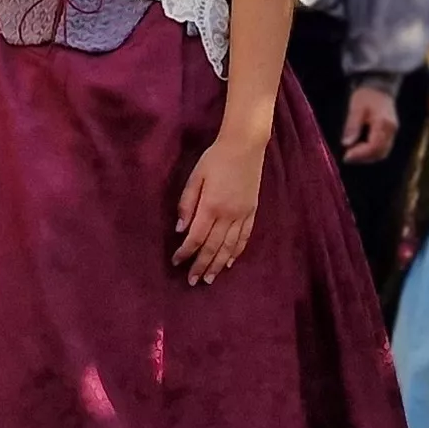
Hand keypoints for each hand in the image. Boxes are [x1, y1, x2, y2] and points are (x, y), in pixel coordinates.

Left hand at [174, 128, 267, 285]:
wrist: (244, 146)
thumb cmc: (215, 159)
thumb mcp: (195, 177)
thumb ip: (187, 204)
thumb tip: (181, 229)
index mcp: (211, 207)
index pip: (195, 238)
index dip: (185, 253)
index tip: (176, 262)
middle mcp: (228, 215)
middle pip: (212, 247)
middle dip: (201, 266)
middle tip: (192, 281)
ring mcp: (242, 215)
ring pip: (229, 247)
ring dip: (218, 265)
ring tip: (210, 279)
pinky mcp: (252, 212)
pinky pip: (244, 237)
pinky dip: (236, 252)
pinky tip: (230, 262)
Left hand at [342, 85, 398, 163]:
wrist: (379, 86)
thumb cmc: (366, 95)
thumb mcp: (356, 108)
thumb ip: (352, 126)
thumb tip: (346, 143)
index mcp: (383, 123)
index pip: (374, 146)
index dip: (360, 154)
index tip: (346, 156)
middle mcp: (391, 130)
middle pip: (380, 152)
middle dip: (363, 158)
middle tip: (347, 156)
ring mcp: (392, 132)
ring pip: (382, 153)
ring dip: (367, 157)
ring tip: (352, 153)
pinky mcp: (390, 133)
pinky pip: (382, 148)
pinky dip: (371, 153)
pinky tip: (359, 149)